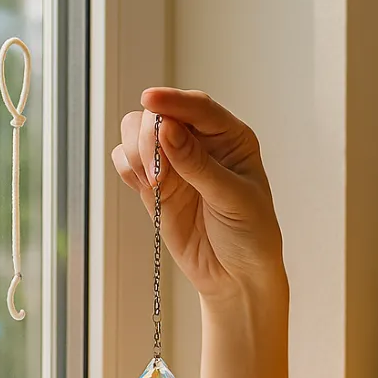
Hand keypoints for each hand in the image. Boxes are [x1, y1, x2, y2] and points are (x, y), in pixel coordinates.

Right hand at [112, 88, 287, 304]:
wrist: (236, 277)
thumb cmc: (250, 234)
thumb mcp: (233, 199)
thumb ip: (199, 165)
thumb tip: (168, 130)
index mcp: (230, 137)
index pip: (198, 107)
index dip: (172, 100)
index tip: (150, 99)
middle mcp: (200, 143)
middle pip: (160, 114)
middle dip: (150, 136)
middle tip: (157, 174)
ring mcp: (174, 162)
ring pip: (137, 133)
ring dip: (136, 151)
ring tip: (154, 183)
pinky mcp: (154, 184)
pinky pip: (127, 162)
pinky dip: (128, 167)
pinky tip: (146, 186)